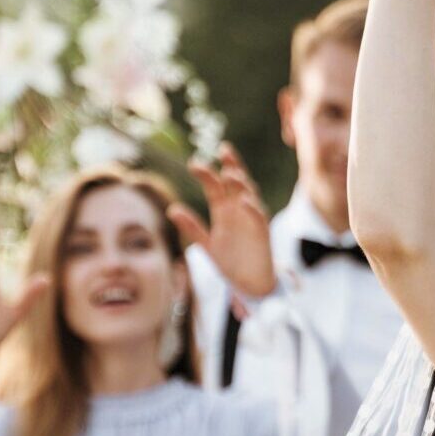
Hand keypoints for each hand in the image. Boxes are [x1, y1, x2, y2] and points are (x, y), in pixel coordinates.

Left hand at [170, 142, 275, 299]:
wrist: (250, 286)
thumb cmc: (231, 262)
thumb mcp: (207, 244)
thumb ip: (192, 227)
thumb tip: (171, 208)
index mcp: (224, 211)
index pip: (216, 186)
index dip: (207, 174)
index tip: (193, 164)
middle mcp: (239, 211)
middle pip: (236, 183)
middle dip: (232, 166)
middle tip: (224, 150)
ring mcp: (251, 220)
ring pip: (249, 196)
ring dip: (241, 185)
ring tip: (231, 174)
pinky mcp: (262, 234)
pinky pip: (259, 218)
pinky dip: (253, 208)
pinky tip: (245, 201)